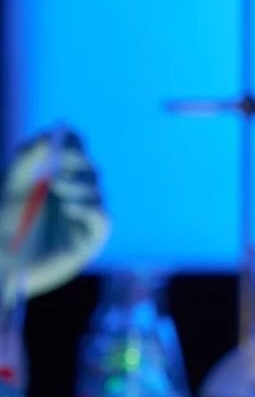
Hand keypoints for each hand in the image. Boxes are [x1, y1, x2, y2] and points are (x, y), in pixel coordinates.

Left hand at [0, 129, 109, 296]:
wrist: (1, 262)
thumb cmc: (3, 225)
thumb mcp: (11, 186)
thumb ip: (26, 158)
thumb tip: (51, 133)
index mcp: (57, 177)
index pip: (75, 152)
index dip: (72, 143)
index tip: (60, 138)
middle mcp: (75, 194)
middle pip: (89, 168)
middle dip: (76, 162)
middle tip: (58, 163)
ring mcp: (85, 217)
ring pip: (97, 191)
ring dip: (78, 185)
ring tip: (56, 188)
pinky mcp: (91, 239)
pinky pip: (102, 218)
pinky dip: (89, 209)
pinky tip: (70, 207)